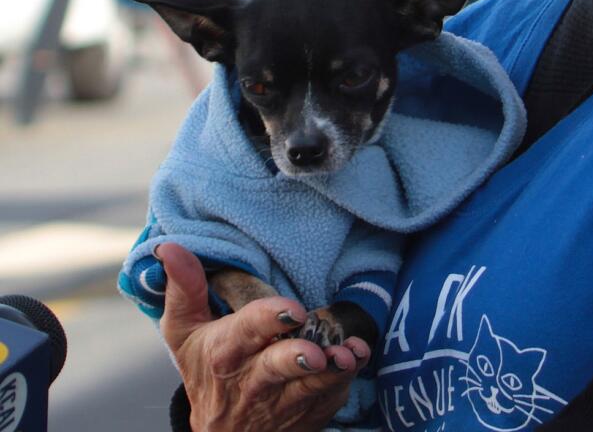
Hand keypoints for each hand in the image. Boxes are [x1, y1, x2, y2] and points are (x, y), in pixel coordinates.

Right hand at [155, 243, 371, 431]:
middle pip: (277, 368)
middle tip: (317, 353)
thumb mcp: (186, 333)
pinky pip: (330, 396)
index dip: (269, 320)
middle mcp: (253, 379)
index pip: (246, 333)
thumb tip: (170, 248)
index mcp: (225, 352)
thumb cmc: (206, 368)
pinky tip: (356, 359)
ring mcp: (282, 400)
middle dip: (297, 359)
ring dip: (331, 372)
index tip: (293, 309)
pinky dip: (345, 379)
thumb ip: (184, 289)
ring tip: (346, 357)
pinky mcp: (307, 410)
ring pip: (309, 386)